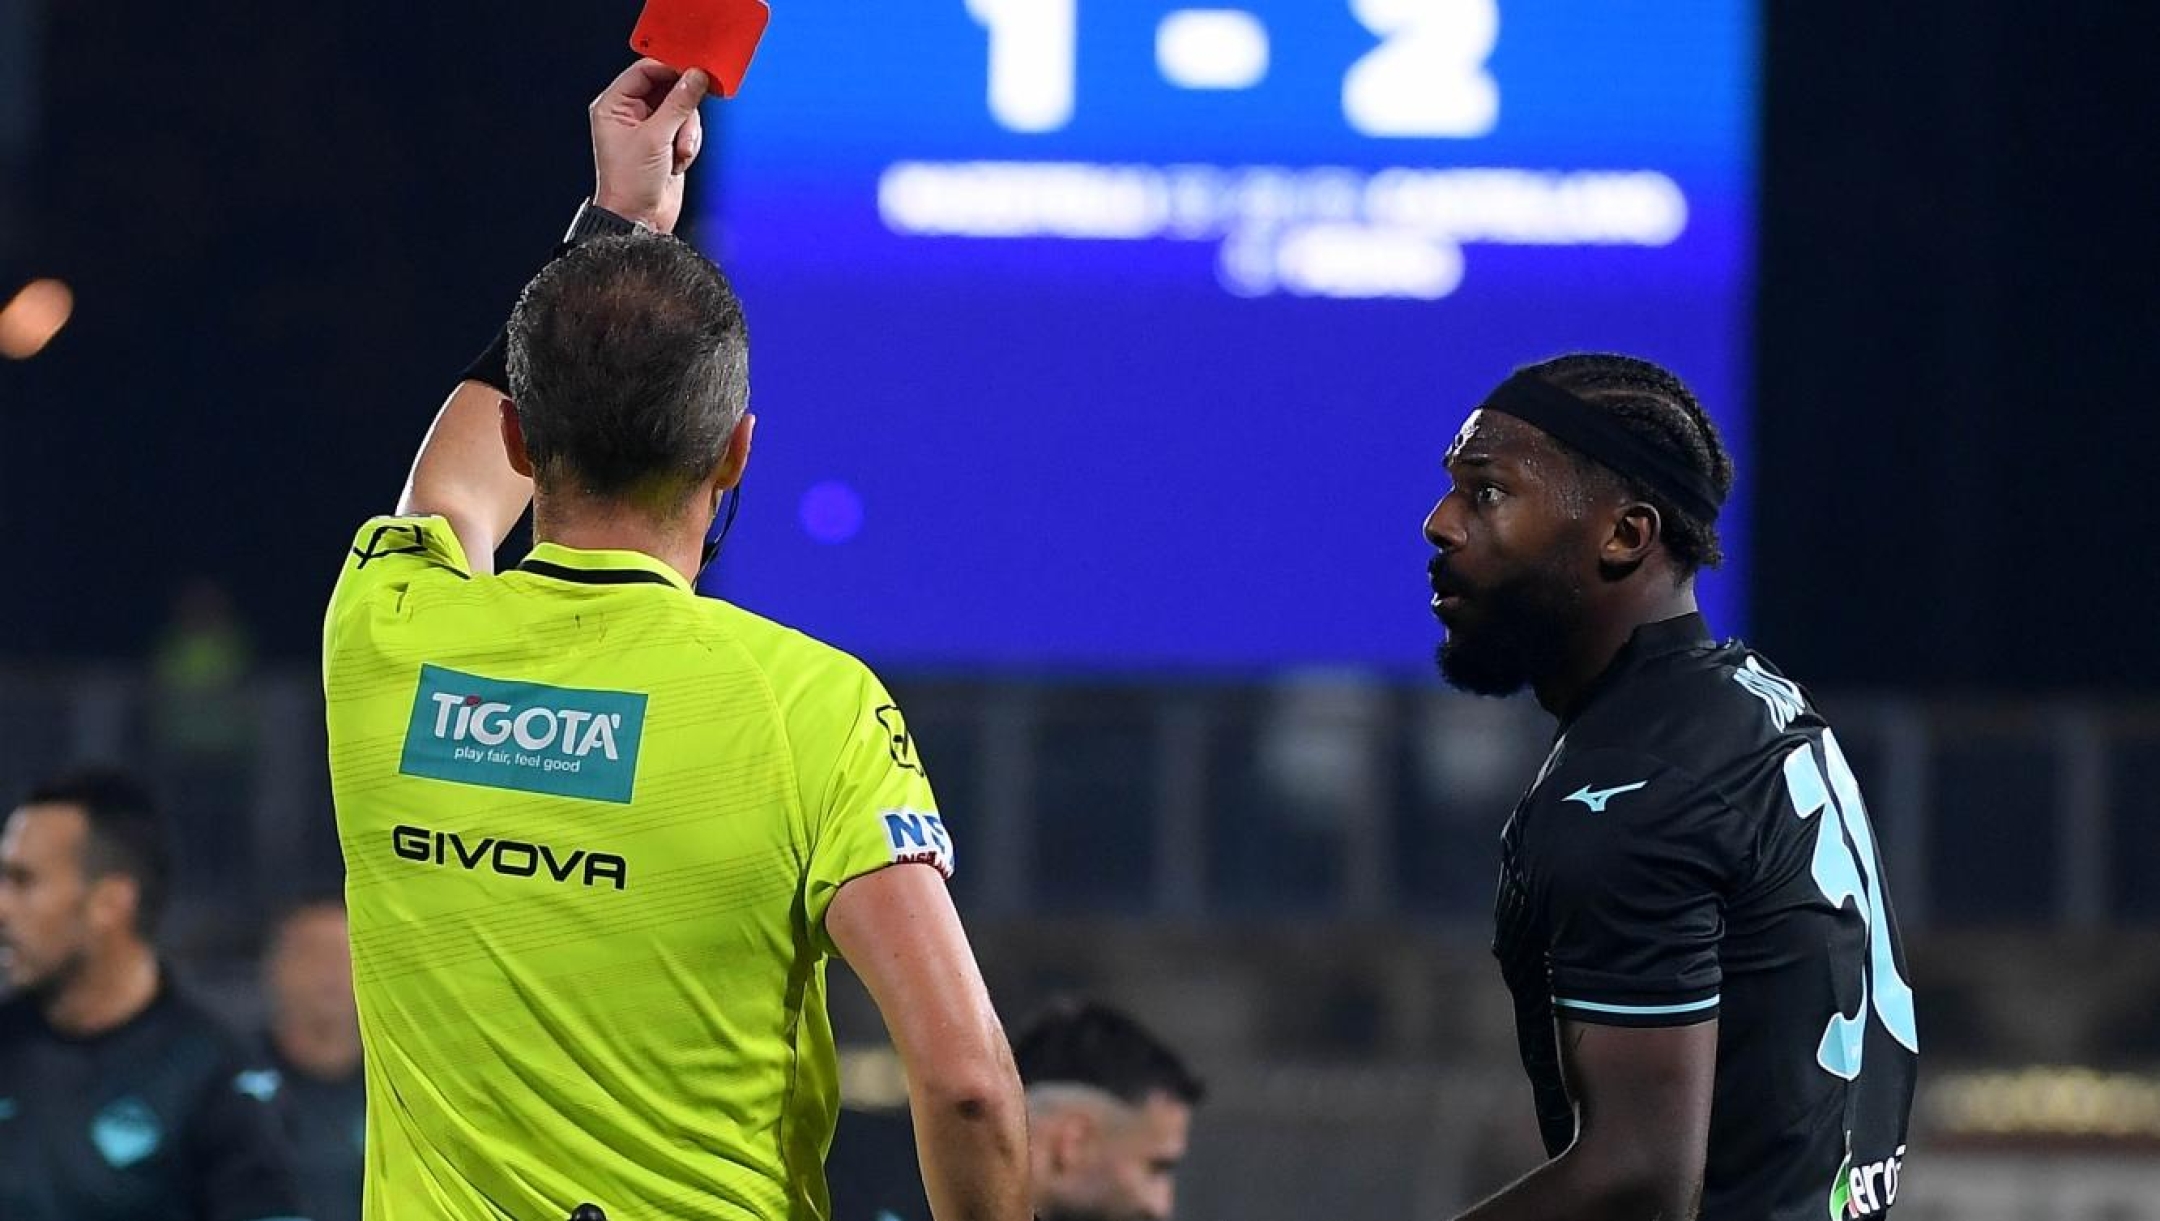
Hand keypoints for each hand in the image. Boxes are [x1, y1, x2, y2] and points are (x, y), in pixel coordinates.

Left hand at [589, 59, 708, 233]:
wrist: (638, 220)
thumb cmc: (629, 183)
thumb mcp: (656, 138)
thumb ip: (678, 104)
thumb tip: (695, 77)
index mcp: (614, 105)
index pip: (645, 71)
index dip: (671, 69)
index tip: (694, 73)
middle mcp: (630, 113)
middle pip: (669, 89)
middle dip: (682, 109)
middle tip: (687, 121)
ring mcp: (650, 128)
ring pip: (683, 110)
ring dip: (687, 132)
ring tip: (679, 153)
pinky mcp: (666, 143)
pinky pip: (688, 129)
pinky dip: (689, 144)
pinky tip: (678, 161)